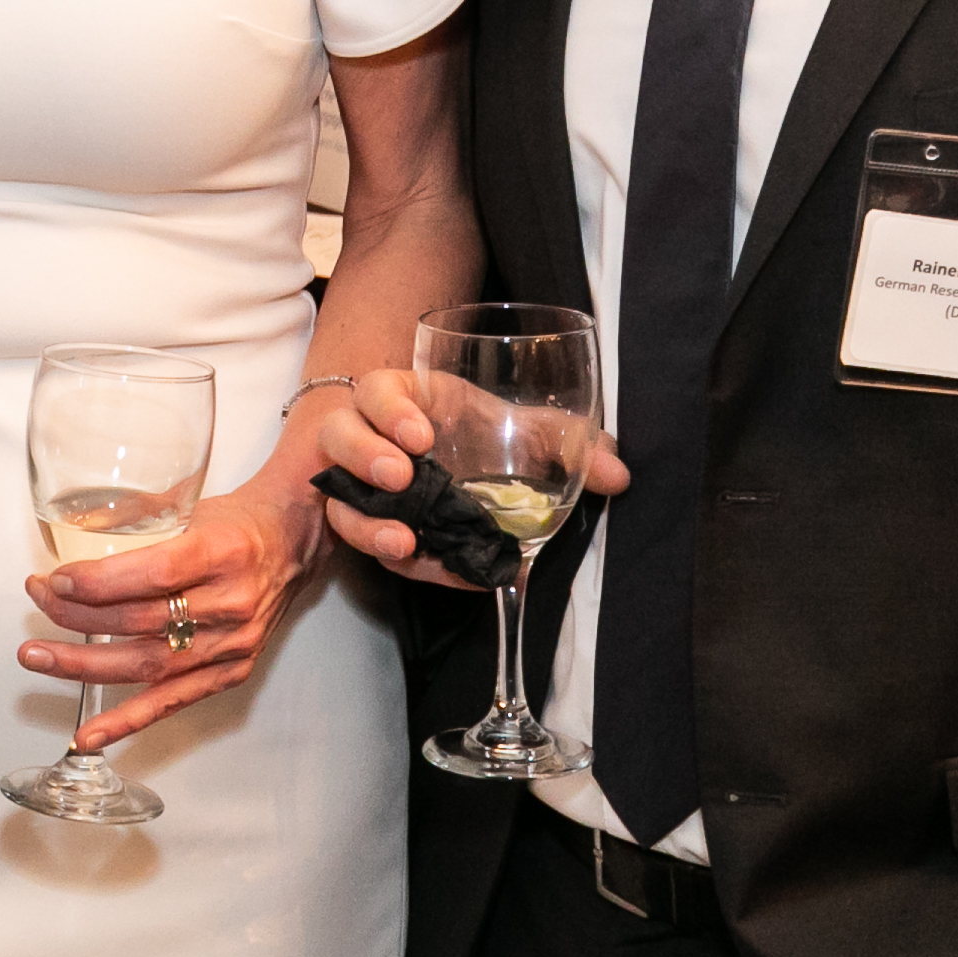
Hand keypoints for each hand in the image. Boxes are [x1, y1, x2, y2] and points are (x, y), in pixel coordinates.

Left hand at [23, 486, 288, 745]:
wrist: (294, 543)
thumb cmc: (237, 523)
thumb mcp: (190, 506)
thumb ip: (134, 523)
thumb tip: (70, 536)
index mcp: (222, 551)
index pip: (153, 574)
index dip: (98, 582)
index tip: (56, 579)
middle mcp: (231, 602)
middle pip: (142, 621)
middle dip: (77, 616)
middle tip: (37, 604)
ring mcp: (233, 643)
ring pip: (148, 664)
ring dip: (85, 666)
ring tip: (39, 658)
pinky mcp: (232, 671)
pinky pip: (173, 701)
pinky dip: (128, 719)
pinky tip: (90, 733)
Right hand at [316, 368, 630, 591]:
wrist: (447, 466)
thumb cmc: (471, 432)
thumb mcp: (513, 430)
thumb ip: (561, 442)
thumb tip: (618, 474)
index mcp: (401, 398)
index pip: (377, 391)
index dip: (391, 410)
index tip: (421, 436)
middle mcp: (366, 435)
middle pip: (340, 436)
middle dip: (366, 457)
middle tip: (401, 478)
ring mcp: (355, 483)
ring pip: (339, 497)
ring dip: (365, 520)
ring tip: (401, 540)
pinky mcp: (359, 524)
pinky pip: (363, 544)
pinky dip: (394, 558)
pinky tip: (427, 565)